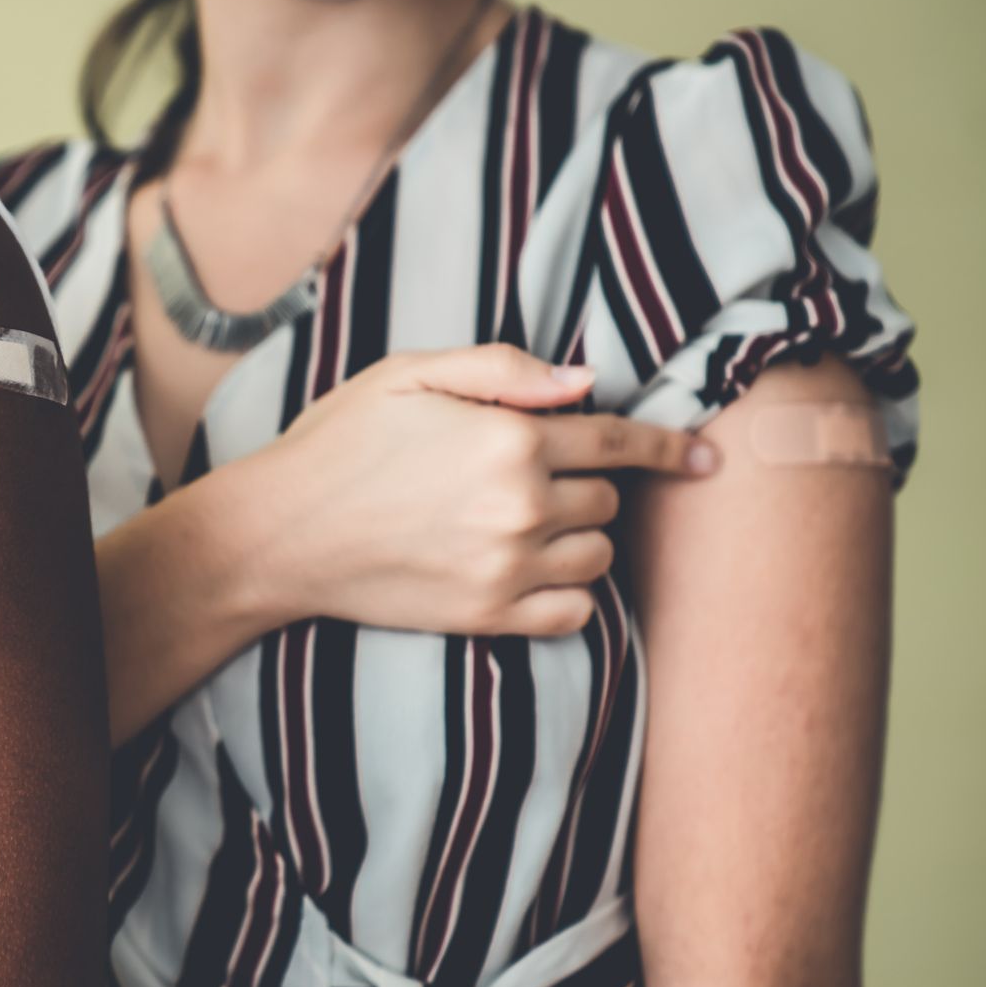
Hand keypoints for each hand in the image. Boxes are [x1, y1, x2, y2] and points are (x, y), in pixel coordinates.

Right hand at [229, 344, 715, 635]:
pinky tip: (536, 574)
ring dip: (581, 539)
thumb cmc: (339, 444)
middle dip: (588, 485)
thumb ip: (502, 369)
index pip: (616, 439)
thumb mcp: (409, 375)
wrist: (280, 535)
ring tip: (531, 525)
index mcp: (508, 436)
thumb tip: (585, 382)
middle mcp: (520, 505)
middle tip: (535, 479)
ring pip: (598, 556)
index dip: (666, 445)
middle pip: (607, 499)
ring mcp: (506, 567)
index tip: (705, 457)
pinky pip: (572, 613)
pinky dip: (570, 595)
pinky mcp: (486, 616)